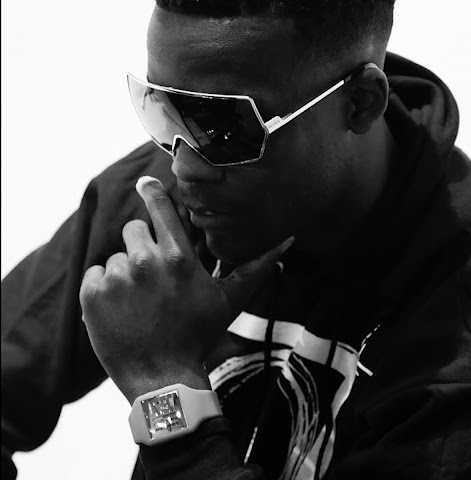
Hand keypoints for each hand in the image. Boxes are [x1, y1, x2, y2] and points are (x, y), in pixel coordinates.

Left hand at [80, 176, 293, 403]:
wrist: (162, 378)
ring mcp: (116, 277)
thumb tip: (288, 241)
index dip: (153, 192)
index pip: (162, 209)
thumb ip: (255, 268)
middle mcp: (145, 261)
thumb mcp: (229, 300)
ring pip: (115, 257)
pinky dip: (103, 289)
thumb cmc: (199, 335)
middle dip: (142, 247)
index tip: (145, 183)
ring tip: (140, 302)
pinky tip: (120, 310)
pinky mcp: (91, 294)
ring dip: (125, 274)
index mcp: (178, 257)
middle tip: (153, 277)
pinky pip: (94, 275)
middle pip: (134, 230)